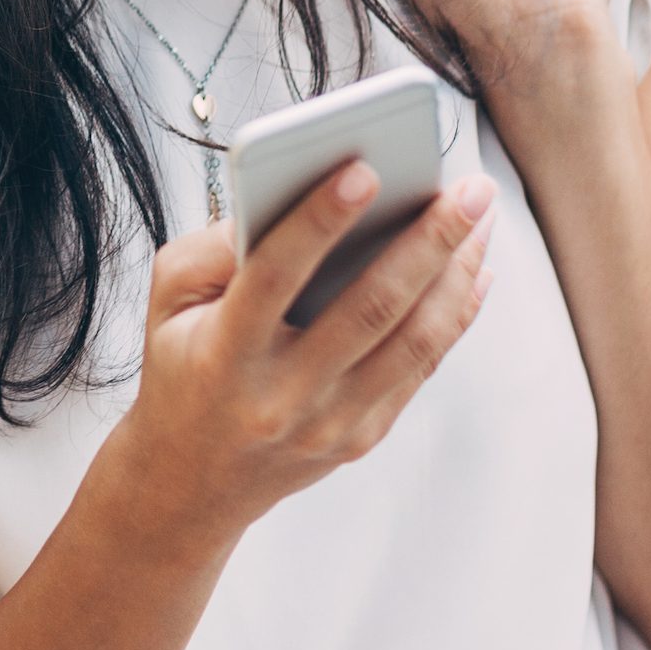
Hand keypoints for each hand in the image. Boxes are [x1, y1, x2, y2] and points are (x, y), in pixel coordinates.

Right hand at [113, 160, 496, 542]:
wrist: (190, 481)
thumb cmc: (182, 364)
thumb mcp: (169, 298)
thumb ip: (214, 244)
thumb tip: (293, 194)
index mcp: (225, 352)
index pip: (276, 275)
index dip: (319, 220)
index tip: (363, 168)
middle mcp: (282, 394)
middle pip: (370, 308)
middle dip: (428, 240)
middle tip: (467, 188)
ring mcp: (330, 423)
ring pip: (412, 340)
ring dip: (456, 271)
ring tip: (480, 215)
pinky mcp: (363, 437)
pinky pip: (422, 367)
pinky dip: (456, 312)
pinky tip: (474, 268)